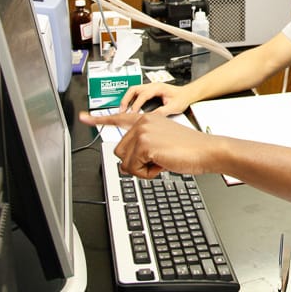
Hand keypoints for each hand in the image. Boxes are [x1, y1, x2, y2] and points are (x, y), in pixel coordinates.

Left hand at [79, 111, 215, 178]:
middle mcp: (142, 122)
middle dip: (136, 162)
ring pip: (125, 162)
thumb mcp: (162, 144)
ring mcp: (143, 132)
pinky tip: (163, 164)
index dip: (98, 120)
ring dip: (142, 169)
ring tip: (162, 161)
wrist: (206, 151)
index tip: (83, 117)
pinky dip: (147, 173)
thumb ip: (142, 148)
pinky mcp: (145, 144)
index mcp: (147, 119)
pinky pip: (134, 169)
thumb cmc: (190, 149)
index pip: (118, 118)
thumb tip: (124, 165)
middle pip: (120, 151)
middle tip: (157, 160)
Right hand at [119, 81, 191, 115]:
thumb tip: (150, 117)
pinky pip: (136, 93)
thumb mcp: (174, 107)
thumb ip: (162, 111)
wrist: (187, 94)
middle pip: (134, 89)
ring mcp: (150, 87)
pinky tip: (129, 107)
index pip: (143, 95)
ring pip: (133, 90)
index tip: (132, 113)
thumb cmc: (182, 98)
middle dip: (126, 99)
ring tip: (122, 109)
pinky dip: (130, 99)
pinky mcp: (149, 91)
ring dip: (127, 99)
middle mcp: (152, 86)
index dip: (136, 104)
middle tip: (122, 110)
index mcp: (158, 88)